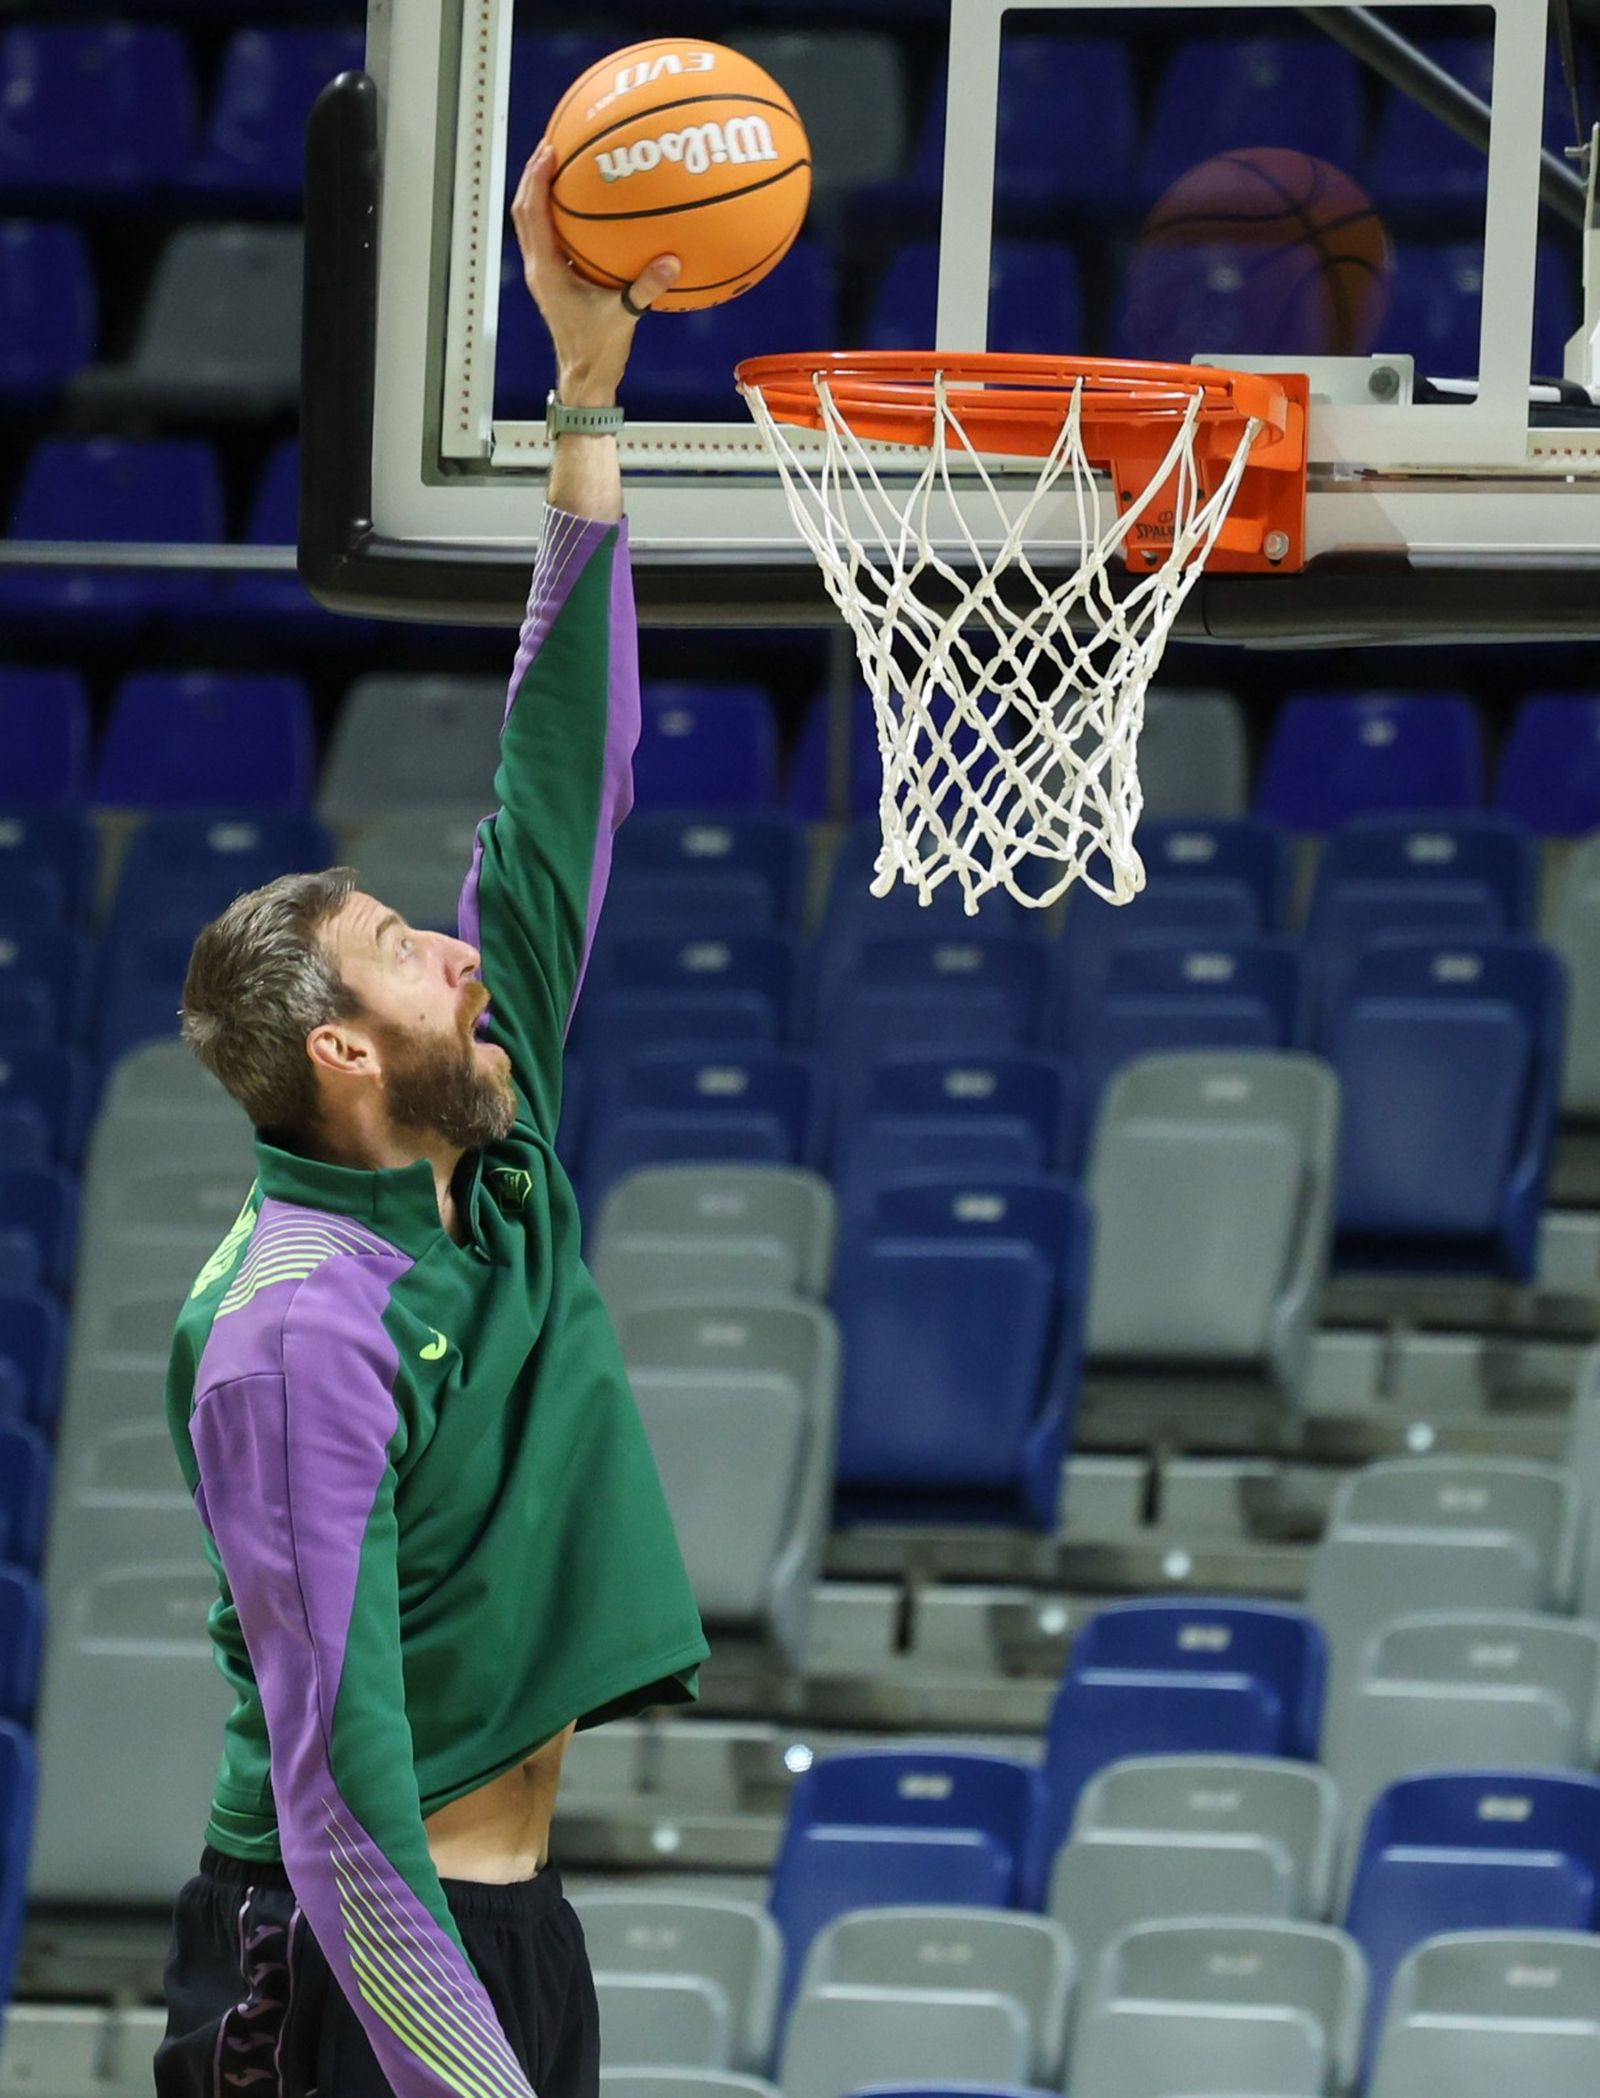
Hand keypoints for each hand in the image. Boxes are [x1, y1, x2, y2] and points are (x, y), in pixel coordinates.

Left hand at [511, 141, 679, 407]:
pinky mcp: (554, 280)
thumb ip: (645, 288)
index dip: (536, 179)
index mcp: (546, 271)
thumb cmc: (598, 351)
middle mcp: (538, 268)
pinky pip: (550, 238)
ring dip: (540, 192)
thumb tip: (673, 261)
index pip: (532, 214)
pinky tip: (583, 205)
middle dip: (533, 175)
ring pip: (531, 223)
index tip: (549, 150)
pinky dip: (558, 215)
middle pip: (524, 210)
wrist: (584, 378)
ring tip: (560, 165)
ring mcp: (544, 274)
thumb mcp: (624, 317)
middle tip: (552, 146)